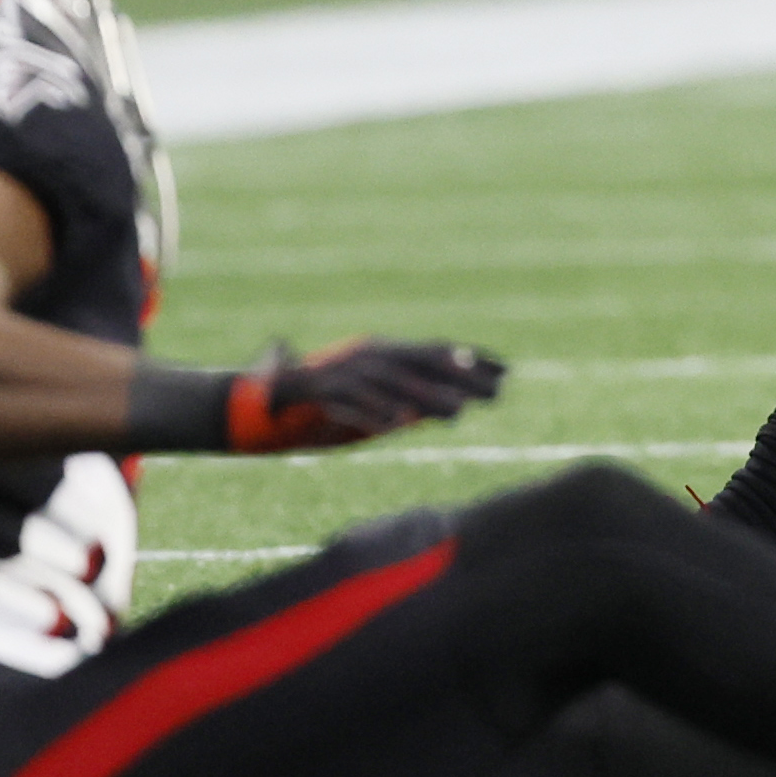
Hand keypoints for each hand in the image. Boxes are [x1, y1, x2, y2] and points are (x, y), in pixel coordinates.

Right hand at [223, 338, 508, 453]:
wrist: (269, 402)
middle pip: (421, 364)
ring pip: (390, 385)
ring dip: (424, 399)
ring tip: (457, 413)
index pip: (436, 352)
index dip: (471, 360)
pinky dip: (371, 412)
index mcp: (383, 353)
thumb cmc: (330, 405)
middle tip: (495, 393)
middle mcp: (368, 356)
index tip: (506, 370)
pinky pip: (349, 403)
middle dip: (459, 377)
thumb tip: (456, 406)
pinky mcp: (320, 393)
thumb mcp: (378, 401)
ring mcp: (344, 373)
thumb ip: (411, 401)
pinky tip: (395, 424)